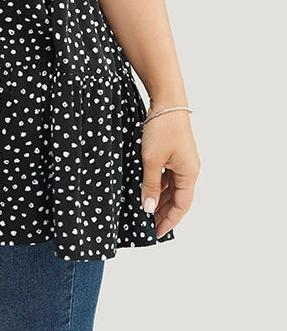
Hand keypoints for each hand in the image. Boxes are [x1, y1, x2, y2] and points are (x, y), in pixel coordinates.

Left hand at [140, 107, 200, 237]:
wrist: (167, 101)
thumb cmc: (162, 129)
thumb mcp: (151, 160)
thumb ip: (149, 185)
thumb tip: (147, 208)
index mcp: (189, 174)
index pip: (181, 206)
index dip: (169, 221)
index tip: (157, 232)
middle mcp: (189, 169)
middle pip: (178, 198)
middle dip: (164, 212)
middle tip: (149, 225)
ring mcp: (182, 160)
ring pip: (172, 187)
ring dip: (160, 198)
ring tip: (145, 209)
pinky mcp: (174, 152)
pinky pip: (167, 175)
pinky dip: (158, 184)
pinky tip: (145, 188)